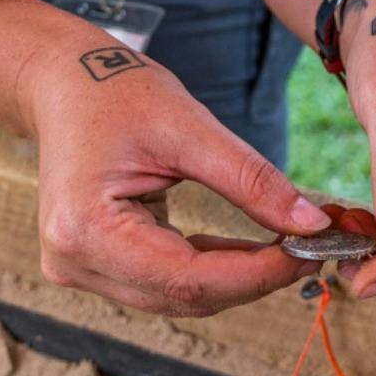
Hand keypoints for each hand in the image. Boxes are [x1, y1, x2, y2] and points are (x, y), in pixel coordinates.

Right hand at [18, 33, 332, 315]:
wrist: (64, 81)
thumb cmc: (117, 91)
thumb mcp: (191, 127)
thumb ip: (252, 179)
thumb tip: (310, 223)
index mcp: (87, 229)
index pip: (187, 279)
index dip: (256, 274)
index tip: (310, 251)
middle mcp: (74, 261)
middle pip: (183, 295)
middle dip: (253, 278)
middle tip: (311, 248)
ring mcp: (79, 267)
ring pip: (177, 295)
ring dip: (235, 277)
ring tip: (288, 245)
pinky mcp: (95, 262)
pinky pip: (164, 279)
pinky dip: (209, 267)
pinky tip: (248, 248)